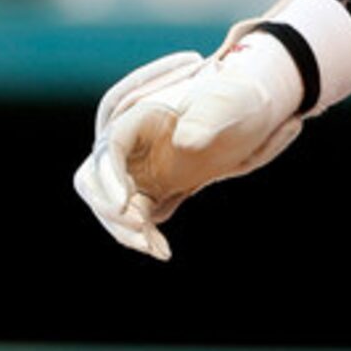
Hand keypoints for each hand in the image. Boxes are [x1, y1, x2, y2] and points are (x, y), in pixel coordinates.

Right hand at [73, 28, 306, 260]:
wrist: (254, 115)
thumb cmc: (238, 99)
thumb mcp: (229, 102)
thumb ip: (207, 117)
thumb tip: (186, 141)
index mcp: (141, 116)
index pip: (110, 148)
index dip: (109, 177)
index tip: (124, 204)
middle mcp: (131, 144)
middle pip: (96, 179)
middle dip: (109, 208)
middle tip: (139, 229)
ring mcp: (138, 168)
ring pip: (112, 204)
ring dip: (125, 229)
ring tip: (154, 249)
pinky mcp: (150, 189)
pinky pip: (135, 217)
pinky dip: (143, 235)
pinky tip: (162, 251)